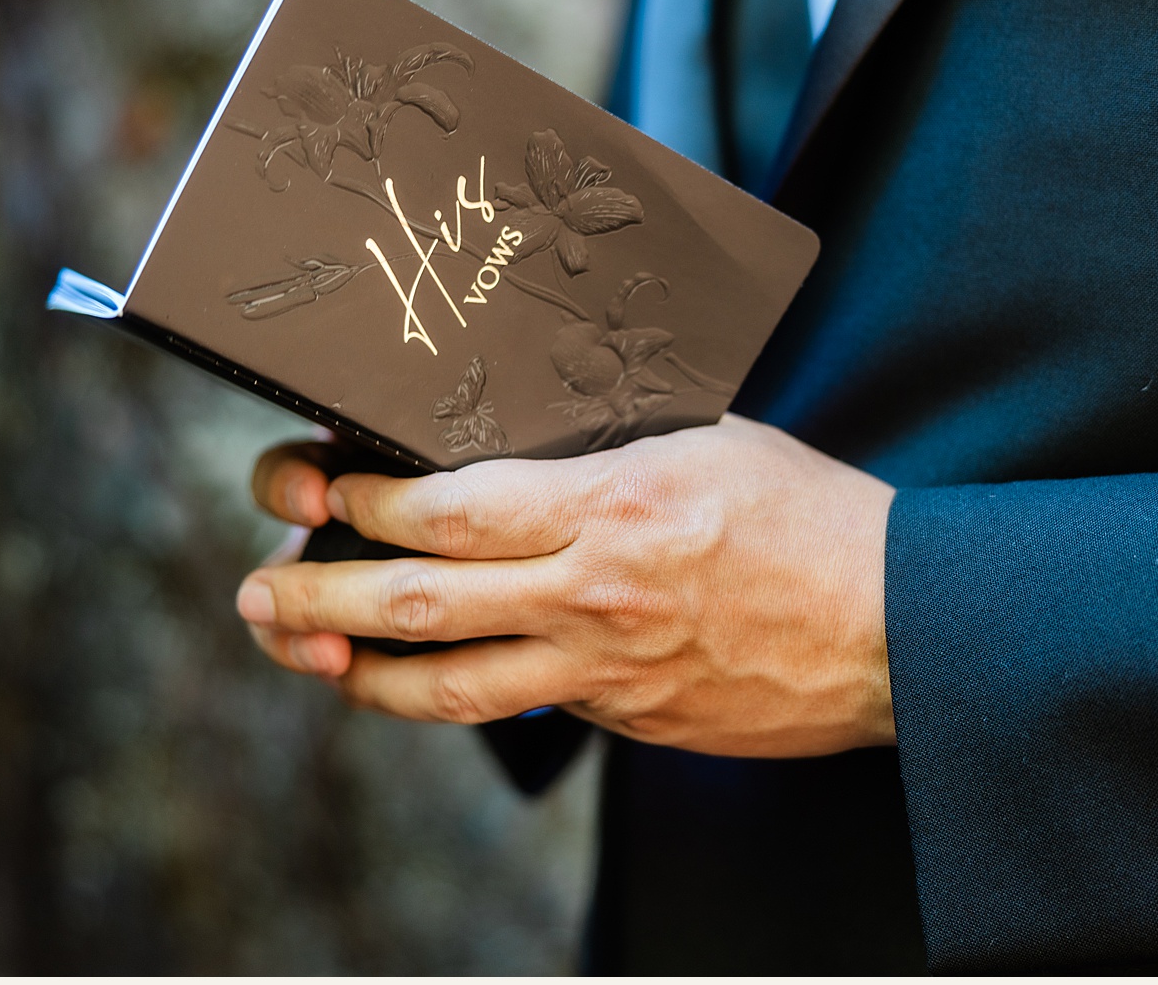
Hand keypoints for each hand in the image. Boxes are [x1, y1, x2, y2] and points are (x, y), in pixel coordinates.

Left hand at [235, 415, 898, 757]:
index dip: (358, 503)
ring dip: (356, 669)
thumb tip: (517, 441)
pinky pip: (529, 706)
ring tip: (305, 649)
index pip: (445, 509)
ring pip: (448, 685)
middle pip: (418, 603)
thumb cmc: (813, 515)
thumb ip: (607, 448)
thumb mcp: (709, 440)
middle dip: (315, 594)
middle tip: (258, 585)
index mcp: (611, 503)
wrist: (900, 626)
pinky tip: (428, 676)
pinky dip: (464, 690)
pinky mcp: (632, 718)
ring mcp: (609, 668)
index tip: (317, 486)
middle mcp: (595, 592)